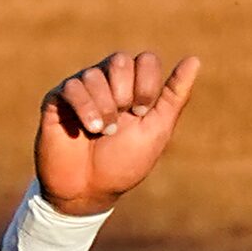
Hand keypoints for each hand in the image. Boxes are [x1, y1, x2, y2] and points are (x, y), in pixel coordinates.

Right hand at [35, 49, 201, 215]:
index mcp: (133, 86)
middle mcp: (106, 81)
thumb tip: (194, 59)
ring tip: (103, 132)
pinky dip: (84, 107)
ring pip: (95, 75)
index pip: (146, 60)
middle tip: (120, 121)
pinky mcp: (57, 99)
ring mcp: (81, 89)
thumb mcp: (156, 130)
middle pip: (120, 60)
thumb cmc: (123, 163)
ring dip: (104, 107)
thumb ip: (174, 95)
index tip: (142, 114)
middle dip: (124, 94)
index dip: (146, 85)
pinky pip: (72, 87)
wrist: (88, 191)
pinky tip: (88, 129)